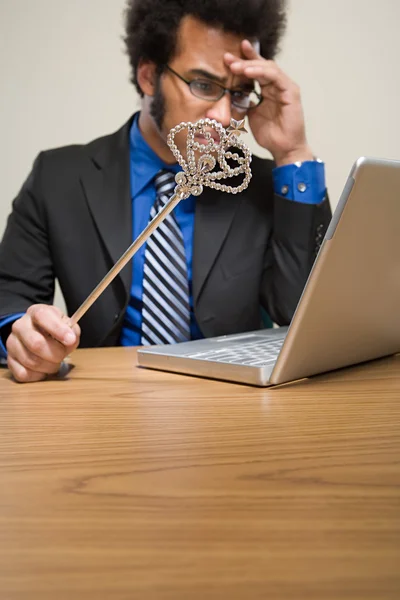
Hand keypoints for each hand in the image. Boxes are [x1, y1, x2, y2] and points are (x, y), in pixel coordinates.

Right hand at [6, 305, 80, 382]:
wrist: (36, 334)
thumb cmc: (54, 330)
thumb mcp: (66, 324)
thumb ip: (72, 331)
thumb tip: (71, 339)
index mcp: (36, 312)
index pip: (43, 316)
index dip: (58, 329)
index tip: (70, 340)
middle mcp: (20, 326)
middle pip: (36, 344)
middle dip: (56, 354)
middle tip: (63, 355)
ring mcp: (12, 343)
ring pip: (31, 361)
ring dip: (49, 366)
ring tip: (54, 362)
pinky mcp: (10, 360)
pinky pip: (24, 373)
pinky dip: (38, 375)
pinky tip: (43, 369)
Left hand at [224, 40, 313, 165]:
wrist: (283, 149)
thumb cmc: (269, 135)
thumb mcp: (250, 115)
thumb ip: (243, 102)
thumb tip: (229, 93)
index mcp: (268, 90)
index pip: (256, 70)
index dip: (244, 61)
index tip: (227, 56)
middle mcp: (277, 86)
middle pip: (261, 65)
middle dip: (244, 60)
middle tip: (227, 58)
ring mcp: (285, 87)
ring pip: (268, 68)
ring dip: (250, 65)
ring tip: (235, 66)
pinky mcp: (291, 92)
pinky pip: (276, 76)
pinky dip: (262, 72)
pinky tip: (249, 72)